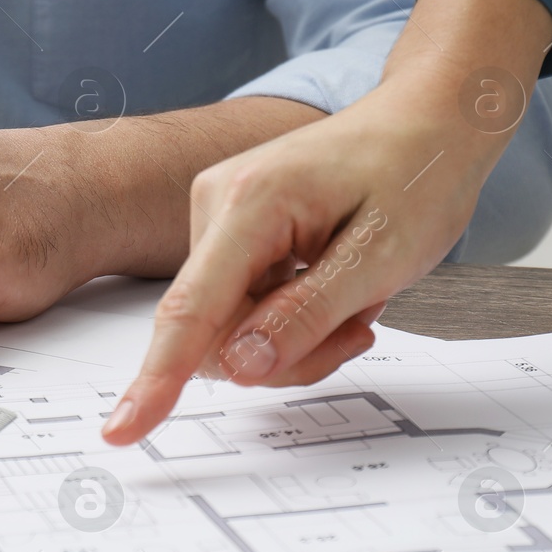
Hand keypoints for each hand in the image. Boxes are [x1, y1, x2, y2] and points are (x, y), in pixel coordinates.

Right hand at [101, 0, 551, 445]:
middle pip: (216, 331)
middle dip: (286, 353)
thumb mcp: (381, 255)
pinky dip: (291, 320)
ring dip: (295, 338)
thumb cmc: (416, 172)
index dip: (157, 378)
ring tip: (355, 300)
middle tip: (360, 329)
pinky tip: (335, 289)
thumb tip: (241, 367)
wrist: (430, 121)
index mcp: (250, 202)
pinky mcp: (230, 234)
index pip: (191, 310)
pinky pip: (242, 309)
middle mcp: (216, 205)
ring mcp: (218, 218)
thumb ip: (307, 315)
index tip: (122, 429)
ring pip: (231, 329)